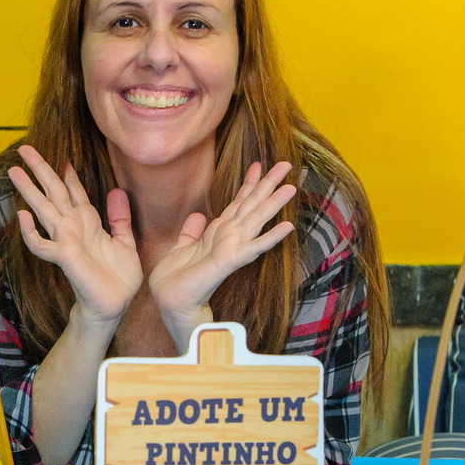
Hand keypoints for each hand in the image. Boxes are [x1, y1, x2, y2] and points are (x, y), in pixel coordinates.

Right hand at [8, 145, 143, 327]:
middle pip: (54, 192)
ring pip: (43, 209)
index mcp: (89, 222)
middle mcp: (74, 227)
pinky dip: (31, 232)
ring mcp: (66, 240)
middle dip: (40, 169)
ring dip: (29, 190)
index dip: (67, 174)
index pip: (74, 191)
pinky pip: (42, 244)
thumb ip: (119, 218)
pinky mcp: (64, 256)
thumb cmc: (118, 278)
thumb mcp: (125, 241)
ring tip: (13, 170)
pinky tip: (22, 216)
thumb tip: (116, 191)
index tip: (60, 156)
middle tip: (24, 148)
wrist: (114, 305)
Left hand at [149, 161, 295, 344]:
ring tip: (292, 187)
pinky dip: (270, 238)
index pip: (237, 203)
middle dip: (268, 184)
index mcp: (218, 233)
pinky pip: (253, 247)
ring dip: (274, 204)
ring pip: (256, 220)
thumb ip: (192, 231)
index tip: (258, 164)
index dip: (248, 184)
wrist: (172, 300)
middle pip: (252, 205)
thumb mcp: (182, 247)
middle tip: (286, 164)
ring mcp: (232, 248)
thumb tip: (198, 215)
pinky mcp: (229, 261)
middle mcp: (229, 237)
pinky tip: (288, 227)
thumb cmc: (177, 278)